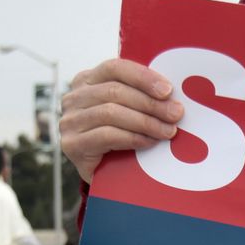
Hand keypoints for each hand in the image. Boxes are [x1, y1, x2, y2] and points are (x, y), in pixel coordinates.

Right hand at [60, 58, 183, 182]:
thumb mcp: (126, 110)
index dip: (143, 77)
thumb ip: (139, 96)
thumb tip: (171, 95)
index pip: (115, 68)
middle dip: (150, 103)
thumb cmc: (118, 138)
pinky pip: (106, 135)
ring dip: (145, 122)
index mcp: (87, 80)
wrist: (101, 175)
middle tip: (176, 114)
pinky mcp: (72, 144)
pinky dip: (132, 138)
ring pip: (111, 113)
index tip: (168, 90)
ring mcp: (69, 121)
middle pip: (115, 91)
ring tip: (168, 131)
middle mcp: (73, 98)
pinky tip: (149, 142)